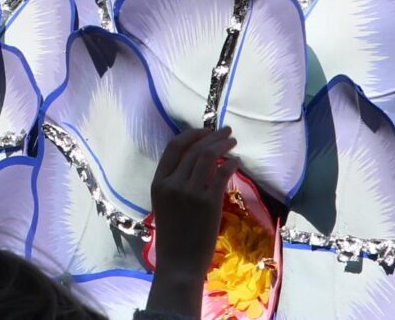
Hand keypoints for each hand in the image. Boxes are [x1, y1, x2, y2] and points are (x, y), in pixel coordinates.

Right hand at [146, 126, 234, 315]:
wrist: (180, 263)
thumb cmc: (174, 236)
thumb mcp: (165, 204)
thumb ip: (174, 182)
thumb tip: (197, 159)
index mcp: (158, 183)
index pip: (174, 147)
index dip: (192, 134)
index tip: (205, 131)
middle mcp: (172, 183)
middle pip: (194, 148)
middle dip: (212, 136)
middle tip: (225, 132)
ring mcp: (190, 192)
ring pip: (208, 156)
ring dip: (223, 145)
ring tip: (233, 142)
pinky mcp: (208, 202)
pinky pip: (221, 173)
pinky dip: (230, 163)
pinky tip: (236, 161)